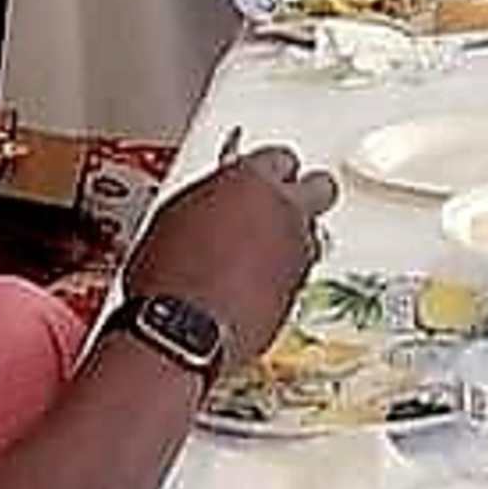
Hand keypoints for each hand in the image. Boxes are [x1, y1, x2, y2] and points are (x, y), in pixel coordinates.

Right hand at [124, 138, 331, 370]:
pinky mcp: (300, 288)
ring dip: (293, 237)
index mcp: (254, 180)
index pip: (280, 158)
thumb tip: (222, 197)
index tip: (256, 181)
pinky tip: (257, 282)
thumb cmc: (168, 275)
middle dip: (303, 194)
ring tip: (261, 252)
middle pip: (319, 186)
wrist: (182, 330)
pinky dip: (285, 272)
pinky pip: (301, 269)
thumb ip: (216, 194)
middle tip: (279, 205)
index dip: (267, 171)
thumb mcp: (177, 214)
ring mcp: (298, 251)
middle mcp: (287, 212)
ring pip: (313, 231)